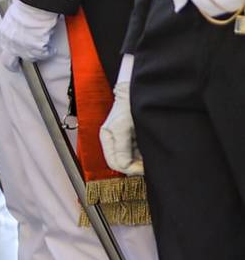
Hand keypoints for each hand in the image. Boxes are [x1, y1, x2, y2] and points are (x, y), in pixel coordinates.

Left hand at [0, 0, 57, 68]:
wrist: (35, 6)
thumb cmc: (26, 6)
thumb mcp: (13, 16)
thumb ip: (14, 27)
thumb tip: (19, 29)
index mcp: (4, 33)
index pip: (4, 47)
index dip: (10, 51)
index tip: (13, 53)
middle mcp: (11, 43)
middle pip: (9, 61)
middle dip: (13, 65)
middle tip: (18, 67)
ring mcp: (23, 48)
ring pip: (29, 58)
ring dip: (36, 55)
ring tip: (42, 51)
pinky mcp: (36, 48)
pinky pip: (43, 54)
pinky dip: (48, 52)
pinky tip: (51, 50)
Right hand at [101, 57, 142, 174]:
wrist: (140, 91)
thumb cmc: (129, 104)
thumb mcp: (123, 127)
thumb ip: (122, 147)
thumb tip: (124, 166)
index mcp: (107, 138)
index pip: (115, 163)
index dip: (130, 168)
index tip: (144, 167)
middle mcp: (114, 141)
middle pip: (122, 164)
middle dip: (136, 166)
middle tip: (150, 165)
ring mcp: (124, 140)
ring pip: (131, 160)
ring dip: (141, 161)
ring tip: (152, 156)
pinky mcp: (133, 139)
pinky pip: (137, 154)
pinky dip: (144, 156)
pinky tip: (152, 151)